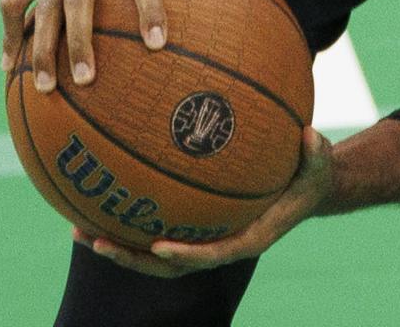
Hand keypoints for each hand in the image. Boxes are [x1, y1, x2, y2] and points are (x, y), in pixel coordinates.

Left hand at [78, 128, 333, 276]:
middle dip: (132, 258)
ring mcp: (204, 237)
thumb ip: (316, 152)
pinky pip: (157, 228)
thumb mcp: (320, 163)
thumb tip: (310, 134)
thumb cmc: (310, 175)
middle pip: (168, 265)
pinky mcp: (194, 225)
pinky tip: (101, 202)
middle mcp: (220, 244)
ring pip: (154, 254)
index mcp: (249, 239)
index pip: (212, 256)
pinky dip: (129, 222)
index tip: (160, 247)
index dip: (185, 255)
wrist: (304, 187)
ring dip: (118, 246)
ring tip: (79, 230)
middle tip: (98, 241)